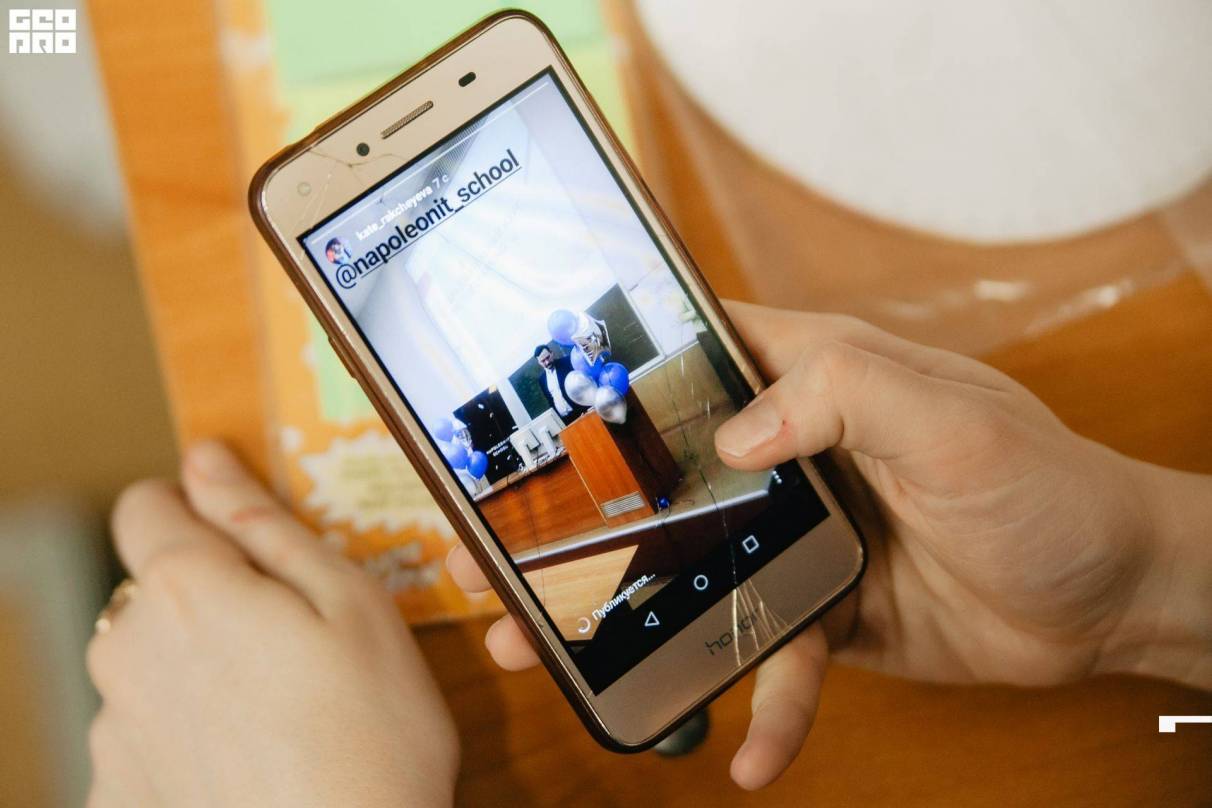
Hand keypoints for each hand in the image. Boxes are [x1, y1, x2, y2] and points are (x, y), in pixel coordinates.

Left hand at [86, 442, 458, 807]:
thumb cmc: (373, 735)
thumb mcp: (351, 603)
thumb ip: (265, 524)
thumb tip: (208, 460)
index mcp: (187, 589)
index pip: (146, 505)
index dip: (200, 512)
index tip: (250, 545)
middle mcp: (127, 650)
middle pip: (153, 589)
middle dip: (211, 597)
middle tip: (296, 642)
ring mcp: (116, 728)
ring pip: (151, 661)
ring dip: (199, 666)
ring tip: (281, 710)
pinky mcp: (118, 791)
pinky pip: (147, 732)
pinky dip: (188, 734)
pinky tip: (251, 760)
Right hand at [447, 301, 1210, 788]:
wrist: (1110, 599)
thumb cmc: (1047, 488)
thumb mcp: (953, 424)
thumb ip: (847, 396)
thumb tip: (737, 430)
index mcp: (818, 377)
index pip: (696, 349)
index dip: (613, 366)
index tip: (527, 399)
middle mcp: (797, 449)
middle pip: (666, 474)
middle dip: (586, 513)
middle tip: (500, 548)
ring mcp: (804, 531)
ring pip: (694, 569)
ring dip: (630, 614)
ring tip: (548, 651)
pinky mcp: (826, 605)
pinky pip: (771, 652)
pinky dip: (761, 704)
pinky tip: (745, 753)